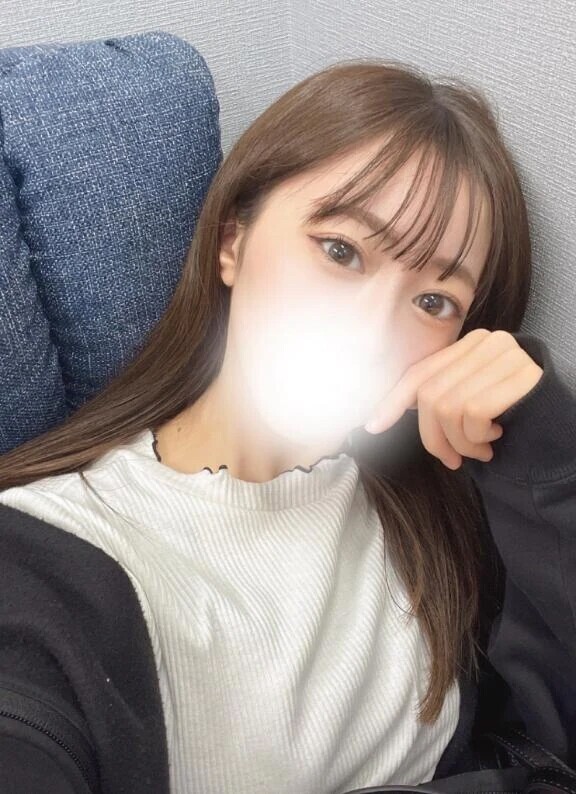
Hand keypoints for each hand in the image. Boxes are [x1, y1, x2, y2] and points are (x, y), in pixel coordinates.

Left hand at [364, 329, 543, 469]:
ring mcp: (506, 355)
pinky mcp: (522, 375)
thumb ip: (439, 395)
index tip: (373, 425)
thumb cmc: (510, 417)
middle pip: (430, 395)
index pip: (421, 373)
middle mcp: (487, 342)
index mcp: (469, 344)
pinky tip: (495, 437)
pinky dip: (477, 437)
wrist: (560, 427)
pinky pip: (473, 413)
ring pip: (448, 407)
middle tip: (452, 460)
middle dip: (434, 437)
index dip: (393, 401)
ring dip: (460, 442)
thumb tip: (380, 416)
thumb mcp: (470, 401)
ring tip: (480, 449)